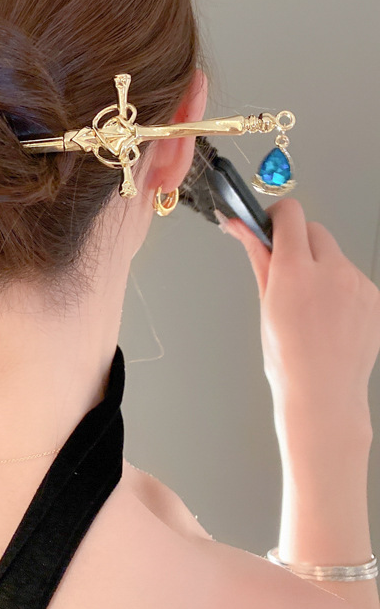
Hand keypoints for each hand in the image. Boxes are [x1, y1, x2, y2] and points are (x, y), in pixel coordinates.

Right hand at [222, 198, 379, 420]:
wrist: (323, 394)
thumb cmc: (288, 358)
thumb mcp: (265, 302)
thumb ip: (258, 257)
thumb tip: (241, 228)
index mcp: (296, 270)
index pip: (291, 214)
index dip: (276, 217)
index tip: (269, 227)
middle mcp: (332, 271)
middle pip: (314, 230)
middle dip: (297, 242)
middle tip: (285, 272)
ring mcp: (358, 284)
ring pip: (334, 254)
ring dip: (319, 266)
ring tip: (309, 304)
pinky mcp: (375, 298)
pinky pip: (352, 277)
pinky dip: (338, 286)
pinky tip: (328, 315)